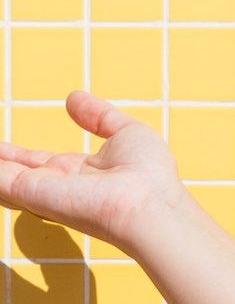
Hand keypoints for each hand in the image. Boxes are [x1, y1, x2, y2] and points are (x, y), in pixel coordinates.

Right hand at [0, 90, 189, 251]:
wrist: (151, 204)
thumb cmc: (150, 176)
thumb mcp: (127, 133)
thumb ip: (99, 116)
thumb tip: (73, 98)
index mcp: (75, 173)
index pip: (31, 162)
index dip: (10, 153)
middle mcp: (54, 185)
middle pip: (8, 170)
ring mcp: (40, 191)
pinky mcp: (28, 194)